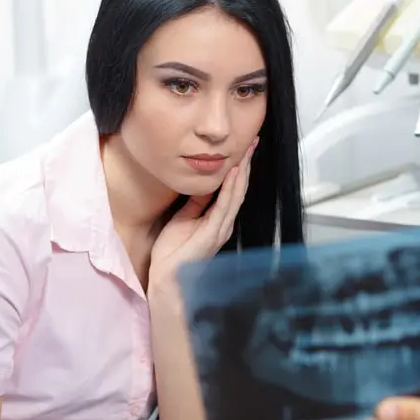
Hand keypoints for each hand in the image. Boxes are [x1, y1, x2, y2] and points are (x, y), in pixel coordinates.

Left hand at [149, 138, 256, 291]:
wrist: (166, 277)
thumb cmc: (172, 252)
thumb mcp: (184, 219)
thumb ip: (196, 203)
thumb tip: (203, 184)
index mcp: (218, 219)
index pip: (232, 189)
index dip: (239, 168)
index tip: (243, 148)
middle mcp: (224, 223)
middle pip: (239, 188)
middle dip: (246, 164)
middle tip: (252, 142)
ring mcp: (221, 228)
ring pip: (236, 194)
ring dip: (242, 172)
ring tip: (246, 152)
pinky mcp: (213, 233)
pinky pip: (225, 206)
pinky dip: (230, 188)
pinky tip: (234, 173)